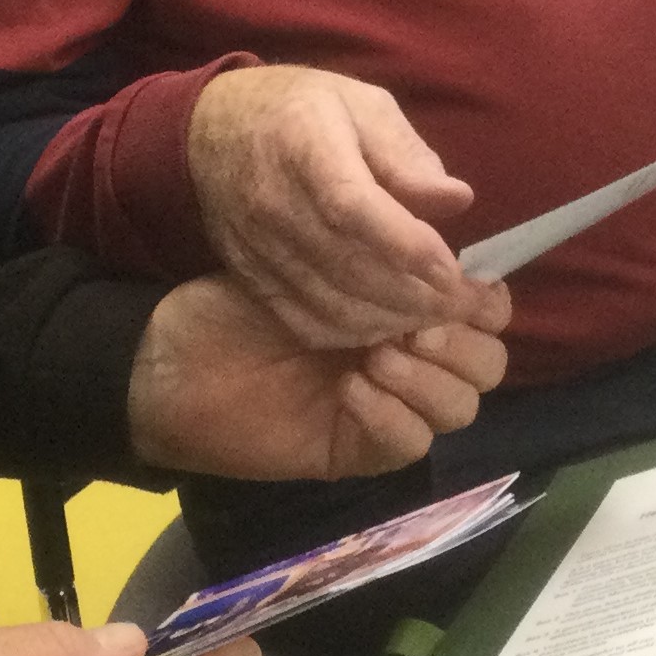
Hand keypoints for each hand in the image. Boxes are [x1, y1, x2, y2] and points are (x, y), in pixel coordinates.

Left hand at [127, 270, 510, 478]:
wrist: (167, 365)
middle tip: (415, 323)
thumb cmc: (230, 303)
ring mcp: (386, 407)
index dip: (484, 300)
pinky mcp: (358, 448)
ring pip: (460, 407)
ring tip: (376, 353)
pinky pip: (410, 443)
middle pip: (488, 365)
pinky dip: (392, 415)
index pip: (486, 312)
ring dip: (430, 378)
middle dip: (463, 341)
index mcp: (403, 308)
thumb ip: (378, 244)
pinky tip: (351, 388)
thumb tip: (451, 206)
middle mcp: (406, 357)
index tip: (454, 280)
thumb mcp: (306, 257)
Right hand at [187, 65, 478, 346]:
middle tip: (462, 302)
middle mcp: (274, 202)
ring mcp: (257, 246)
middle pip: (348, 266)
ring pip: (330, 302)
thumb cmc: (301, 109)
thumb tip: (458, 200)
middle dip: (414, 294)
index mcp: (304, 146)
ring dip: (390, 319)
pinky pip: (304, 320)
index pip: (353, 207)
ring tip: (433, 316)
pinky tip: (385, 324)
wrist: (211, 129)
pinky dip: (352, 333)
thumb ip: (406, 155)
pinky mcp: (250, 275)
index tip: (453, 270)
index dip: (406, 245)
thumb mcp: (360, 105)